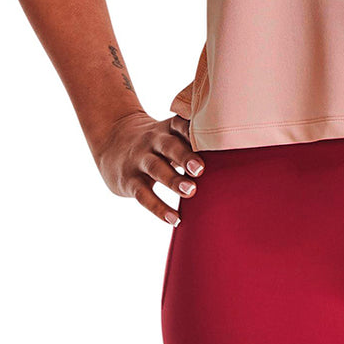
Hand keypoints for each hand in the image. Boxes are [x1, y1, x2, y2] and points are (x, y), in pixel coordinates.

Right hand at [92, 109, 205, 225]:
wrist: (112, 141)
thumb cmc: (155, 143)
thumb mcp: (169, 133)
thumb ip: (192, 141)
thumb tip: (230, 154)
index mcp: (167, 128)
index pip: (181, 124)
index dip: (194, 130)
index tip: (211, 139)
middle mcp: (153, 141)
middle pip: (169, 146)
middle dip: (185, 156)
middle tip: (201, 169)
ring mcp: (139, 160)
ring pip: (156, 168)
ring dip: (173, 180)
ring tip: (191, 191)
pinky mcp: (129, 181)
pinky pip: (143, 195)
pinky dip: (158, 208)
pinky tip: (174, 218)